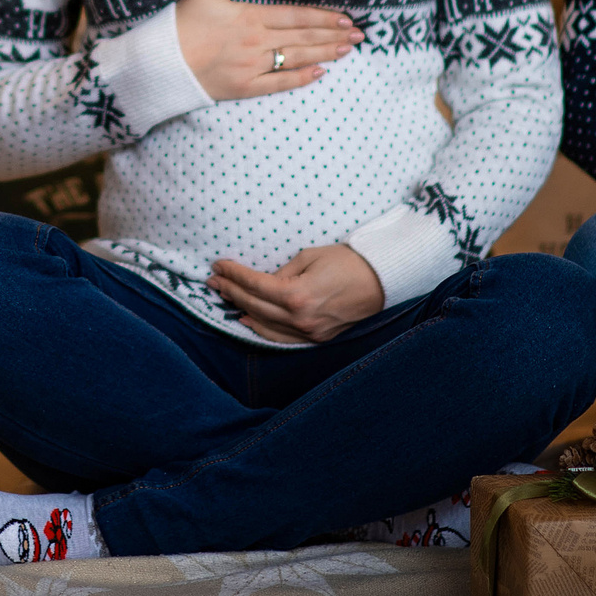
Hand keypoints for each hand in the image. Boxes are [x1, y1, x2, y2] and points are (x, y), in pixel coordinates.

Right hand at [175, 0, 361, 101]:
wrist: (160, 62)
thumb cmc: (181, 23)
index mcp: (249, 16)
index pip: (297, 15)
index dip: (324, 16)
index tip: (346, 16)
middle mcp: (256, 42)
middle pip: (304, 37)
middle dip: (334, 34)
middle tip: (360, 35)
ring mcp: (252, 67)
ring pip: (297, 58)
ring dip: (326, 53)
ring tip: (348, 50)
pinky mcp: (244, 87)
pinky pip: (279, 83)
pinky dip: (301, 78)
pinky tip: (320, 72)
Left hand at [209, 245, 385, 343]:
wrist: (382, 280)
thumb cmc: (348, 261)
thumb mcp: (310, 256)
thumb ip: (282, 271)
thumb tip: (261, 282)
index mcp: (297, 295)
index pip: (255, 285)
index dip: (233, 274)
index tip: (217, 266)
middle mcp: (300, 319)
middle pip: (254, 306)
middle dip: (230, 291)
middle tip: (213, 280)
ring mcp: (309, 332)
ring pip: (264, 326)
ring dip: (241, 310)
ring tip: (224, 297)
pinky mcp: (317, 338)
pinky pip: (282, 338)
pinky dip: (261, 329)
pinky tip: (247, 319)